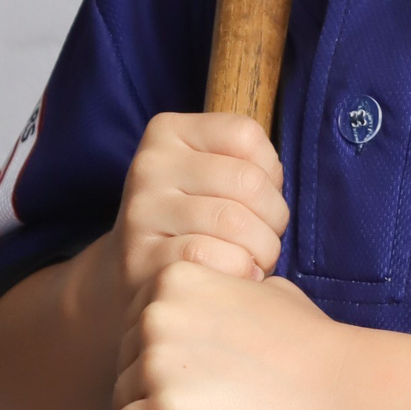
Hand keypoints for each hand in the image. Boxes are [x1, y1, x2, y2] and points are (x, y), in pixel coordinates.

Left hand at [109, 262, 349, 409]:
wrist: (340, 389)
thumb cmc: (311, 346)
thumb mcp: (266, 290)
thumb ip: (223, 292)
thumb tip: (215, 306)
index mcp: (175, 278)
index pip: (136, 323)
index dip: (163, 352)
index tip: (197, 371)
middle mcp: (156, 314)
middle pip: (124, 361)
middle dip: (154, 385)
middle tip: (204, 402)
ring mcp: (157, 363)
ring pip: (120, 398)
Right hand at [114, 112, 288, 309]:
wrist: (135, 273)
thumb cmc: (191, 223)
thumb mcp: (211, 177)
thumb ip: (246, 166)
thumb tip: (275, 190)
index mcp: (169, 132)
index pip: (246, 135)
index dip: (271, 174)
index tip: (260, 200)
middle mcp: (150, 164)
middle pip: (248, 180)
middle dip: (274, 218)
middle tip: (265, 240)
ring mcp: (141, 210)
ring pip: (234, 222)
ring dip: (262, 251)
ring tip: (254, 262)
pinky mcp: (140, 256)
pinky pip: (210, 257)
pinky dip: (237, 272)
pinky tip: (234, 277)